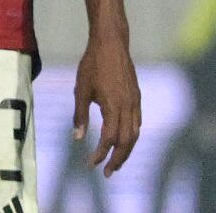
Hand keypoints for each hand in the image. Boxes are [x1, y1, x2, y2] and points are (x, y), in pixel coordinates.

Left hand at [74, 34, 140, 176]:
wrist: (111, 42)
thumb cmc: (92, 64)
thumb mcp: (81, 89)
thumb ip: (80, 114)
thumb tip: (77, 138)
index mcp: (113, 106)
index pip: (109, 139)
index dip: (101, 154)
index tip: (91, 164)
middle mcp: (128, 106)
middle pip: (127, 142)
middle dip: (118, 159)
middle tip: (107, 173)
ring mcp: (135, 101)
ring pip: (135, 134)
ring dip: (126, 150)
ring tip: (116, 161)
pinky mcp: (136, 96)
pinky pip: (138, 122)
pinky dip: (132, 136)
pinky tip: (124, 140)